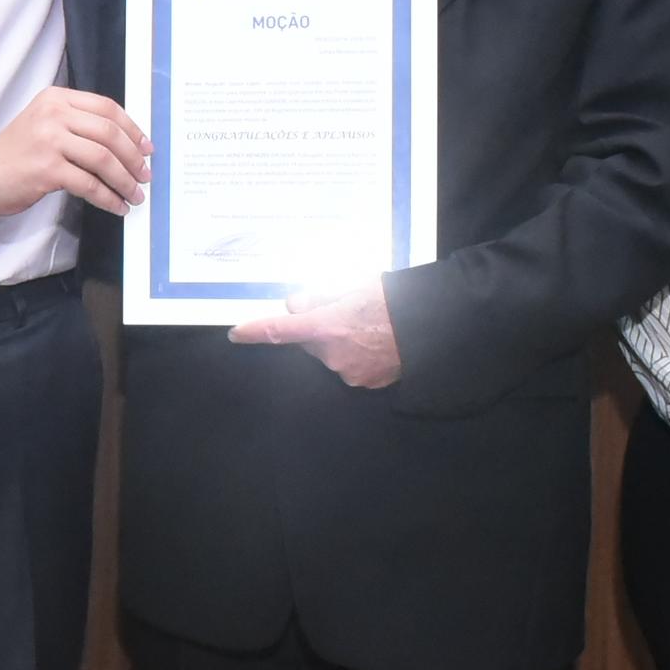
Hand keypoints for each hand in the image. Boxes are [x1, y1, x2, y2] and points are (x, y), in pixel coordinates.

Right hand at [0, 86, 148, 217]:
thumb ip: (80, 124)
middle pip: (109, 133)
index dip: (133, 129)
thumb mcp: (47, 124)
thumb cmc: (18, 153)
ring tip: (134, 194)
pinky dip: (108, 197)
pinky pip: (89, 184)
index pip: (107, 108)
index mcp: (57, 99)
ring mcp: (50, 140)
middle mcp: (53, 114)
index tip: (146, 147)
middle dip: (133, 157)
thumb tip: (126, 144)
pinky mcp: (47, 169)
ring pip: (103, 159)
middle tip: (144, 175)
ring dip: (125, 180)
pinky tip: (116, 206)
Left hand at [229, 280, 400, 388]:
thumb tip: (296, 306)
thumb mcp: (357, 286)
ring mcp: (349, 373)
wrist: (433, 329)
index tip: (236, 334)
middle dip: (317, 329)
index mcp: (327, 327)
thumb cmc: (396, 301)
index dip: (255, 331)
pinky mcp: (365, 383)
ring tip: (369, 327)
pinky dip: (356, 356)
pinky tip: (377, 343)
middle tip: (343, 312)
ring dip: (339, 343)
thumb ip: (321, 297)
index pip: (279, 331)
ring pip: (330, 356)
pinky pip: (349, 367)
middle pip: (309, 343)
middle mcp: (333, 355)